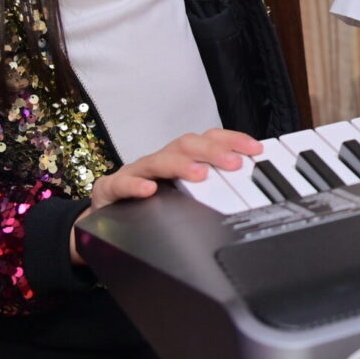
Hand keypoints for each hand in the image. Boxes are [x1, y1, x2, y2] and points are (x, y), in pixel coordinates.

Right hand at [70, 129, 261, 264]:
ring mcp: (135, 173)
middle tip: (234, 163)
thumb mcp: (183, 196)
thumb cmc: (149, 204)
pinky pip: (121, 183)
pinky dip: (135, 185)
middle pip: (186, 144)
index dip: (232, 140)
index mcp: (179, 159)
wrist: (104, 219)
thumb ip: (212, 190)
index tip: (255, 149)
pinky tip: (149, 190)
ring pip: (157, 160)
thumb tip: (249, 188)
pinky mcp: (111, 190)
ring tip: (199, 174)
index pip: (207, 139)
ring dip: (179, 164)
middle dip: (212, 151)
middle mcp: (159, 160)